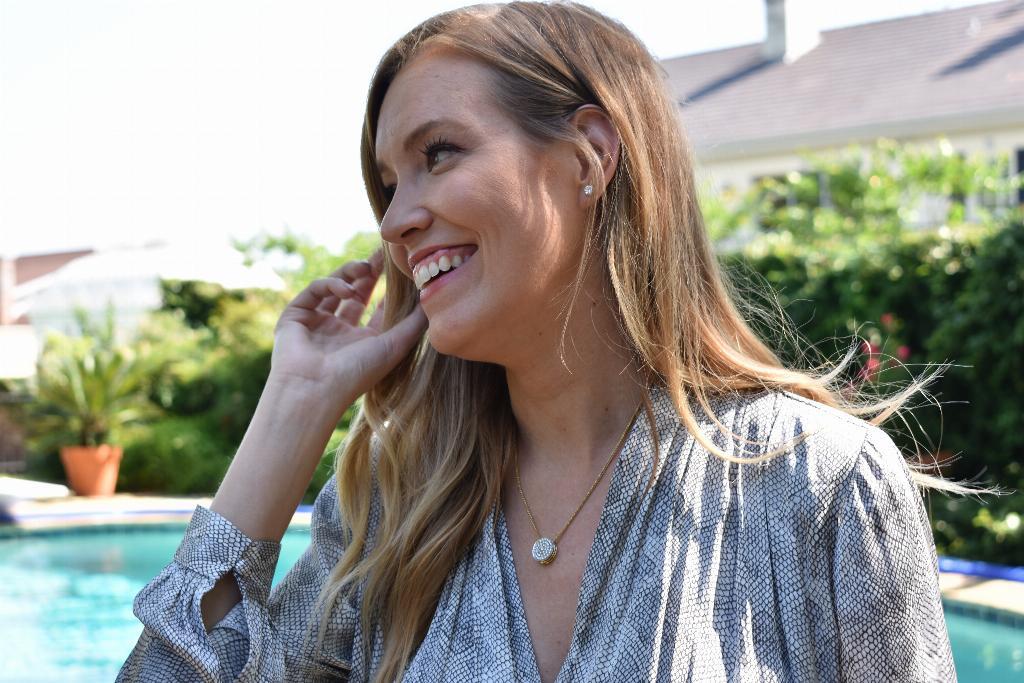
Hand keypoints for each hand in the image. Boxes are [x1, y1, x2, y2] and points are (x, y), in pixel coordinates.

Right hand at [269, 247, 426, 405]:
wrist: (314, 389)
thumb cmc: (356, 373)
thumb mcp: (394, 347)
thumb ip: (414, 324)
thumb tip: (433, 301)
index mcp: (363, 342)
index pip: (379, 308)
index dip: (390, 288)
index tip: (401, 267)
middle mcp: (340, 332)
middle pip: (357, 292)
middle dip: (369, 271)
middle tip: (382, 252)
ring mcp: (317, 323)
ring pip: (335, 286)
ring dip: (351, 273)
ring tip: (366, 267)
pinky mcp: (296, 316)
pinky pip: (316, 290)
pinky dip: (332, 285)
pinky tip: (347, 290)